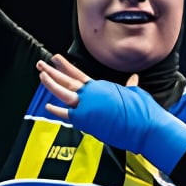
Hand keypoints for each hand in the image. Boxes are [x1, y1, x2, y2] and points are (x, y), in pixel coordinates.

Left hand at [37, 53, 185, 171]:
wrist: (144, 126)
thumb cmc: (142, 110)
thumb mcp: (134, 93)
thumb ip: (130, 85)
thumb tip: (134, 79)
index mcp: (101, 87)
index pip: (78, 74)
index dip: (66, 66)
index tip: (56, 59)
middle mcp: (92, 94)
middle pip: (68, 80)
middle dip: (53, 71)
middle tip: (42, 64)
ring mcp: (88, 106)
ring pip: (64, 92)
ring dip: (51, 83)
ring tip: (41, 74)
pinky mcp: (86, 120)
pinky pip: (68, 114)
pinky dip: (57, 111)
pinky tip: (47, 106)